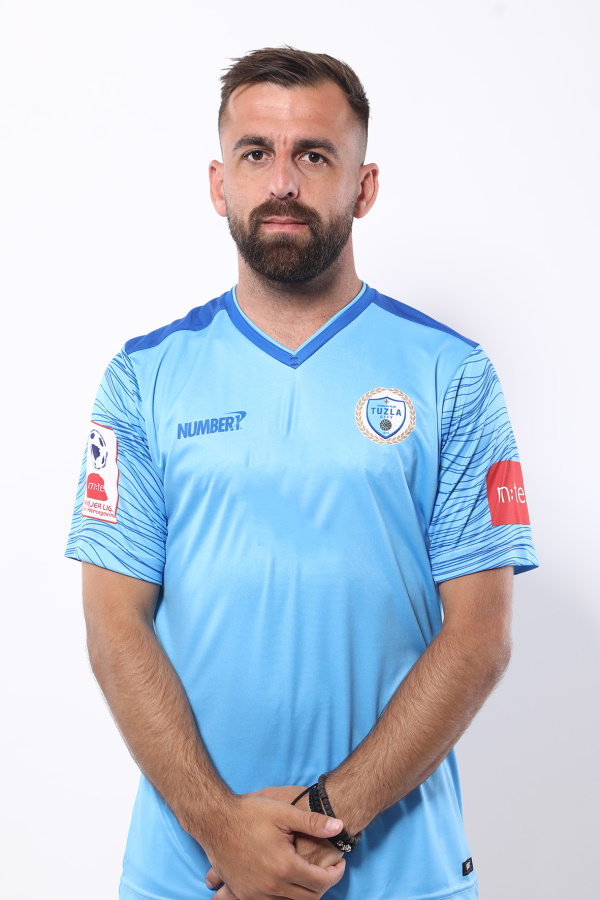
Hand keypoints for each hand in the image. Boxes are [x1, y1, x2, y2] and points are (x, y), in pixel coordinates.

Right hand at [201, 791, 345, 899]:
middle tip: (328, 870)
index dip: (335, 874)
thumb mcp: (283, 812)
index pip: (320, 882)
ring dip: (303, 893)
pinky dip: (282, 898)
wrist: (213, 820)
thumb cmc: (248, 813)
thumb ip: (313, 822)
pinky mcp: (242, 893)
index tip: (340, 863)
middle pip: (308, 898)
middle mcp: (271, 887)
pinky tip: (286, 883)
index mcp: (284, 866)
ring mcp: (255, 894)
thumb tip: (339, 827)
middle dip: (322, 885)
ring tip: (308, 874)